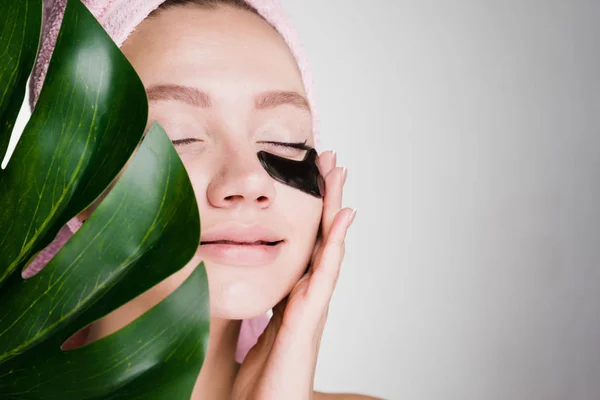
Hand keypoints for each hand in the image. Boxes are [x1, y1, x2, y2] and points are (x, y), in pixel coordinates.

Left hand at [232, 150, 356, 399]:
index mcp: (289, 299)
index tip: (308, 179)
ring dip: (335, 210)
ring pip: (328, 248)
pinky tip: (344, 217)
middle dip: (325, 200)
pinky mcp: (309, 320)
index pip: (303, 247)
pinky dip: (337, 243)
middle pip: (320, 239)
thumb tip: (229, 281)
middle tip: (329, 162)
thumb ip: (249, 308)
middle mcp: (305, 298)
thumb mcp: (247, 334)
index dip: (309, 214)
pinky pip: (326, 273)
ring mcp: (311, 308)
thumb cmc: (256, 385)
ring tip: (340, 176)